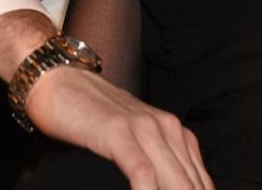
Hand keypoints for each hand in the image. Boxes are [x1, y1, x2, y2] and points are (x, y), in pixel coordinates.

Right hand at [26, 65, 213, 189]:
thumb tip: (163, 187)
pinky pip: (142, 172)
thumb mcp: (133, 141)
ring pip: (175, 181)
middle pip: (192, 186)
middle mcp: (168, 129)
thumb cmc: (92, 117)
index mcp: (176, 134)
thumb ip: (154, 164)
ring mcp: (144, 128)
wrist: (60, 81)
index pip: (201, 184)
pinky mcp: (118, 132)